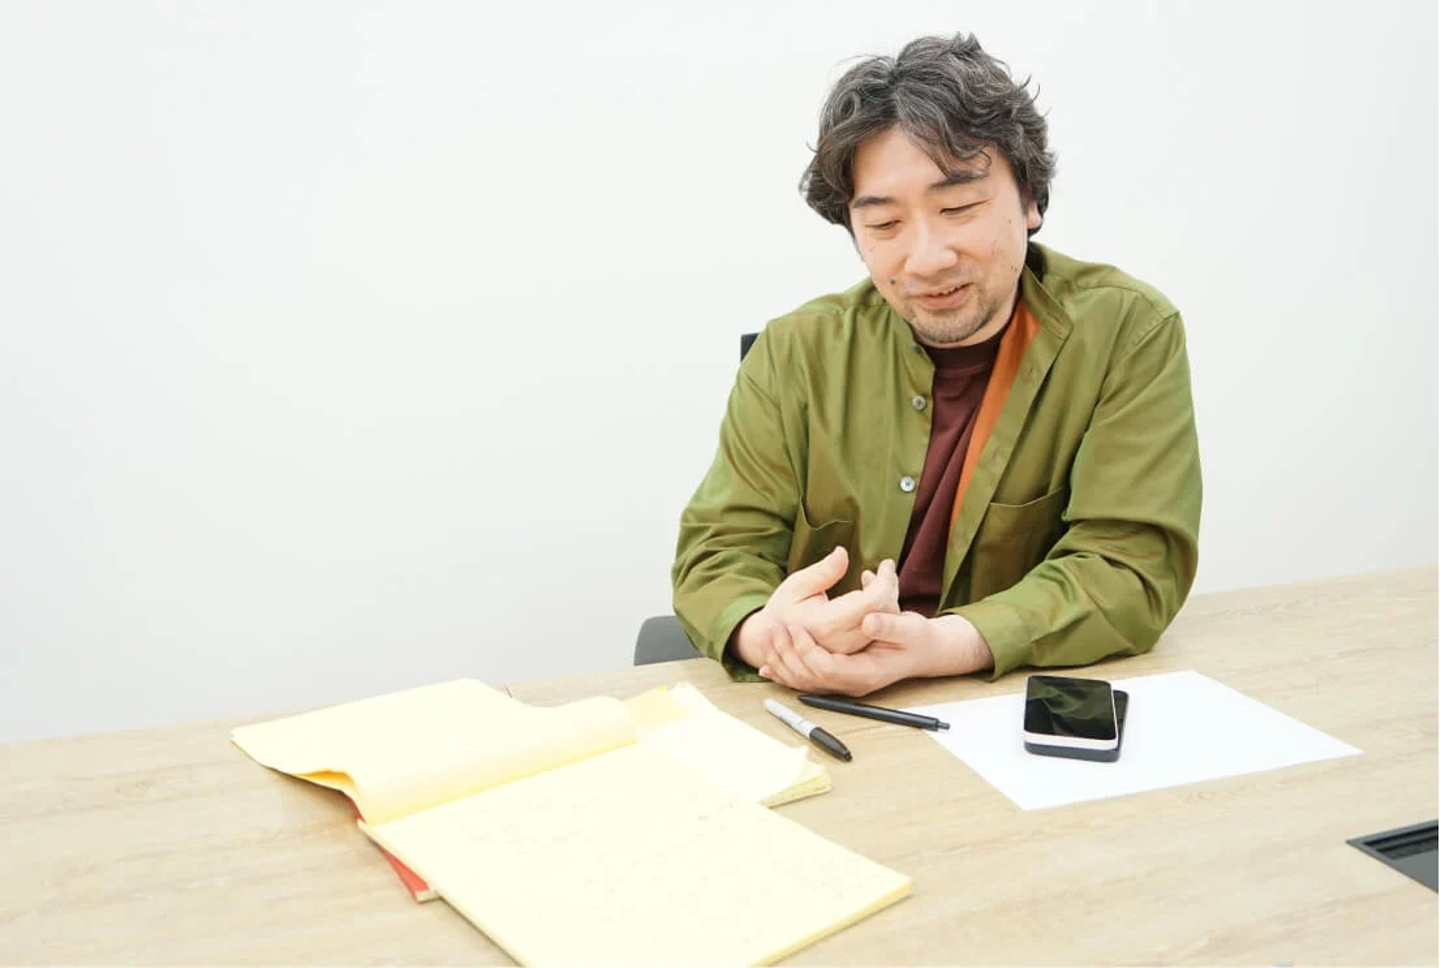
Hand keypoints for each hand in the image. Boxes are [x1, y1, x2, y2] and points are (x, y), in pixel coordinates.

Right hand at [731, 547, 898, 669]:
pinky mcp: (853, 655)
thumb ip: (822, 572)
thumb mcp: (797, 585)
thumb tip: (842, 553)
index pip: (871, 602)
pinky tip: (873, 594)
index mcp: (827, 624)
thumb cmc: (785, 607)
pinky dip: (881, 612)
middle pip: (883, 614)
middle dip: (890, 588)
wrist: (775, 640)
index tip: (887, 563)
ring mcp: (848, 652)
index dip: (885, 582)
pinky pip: (877, 632)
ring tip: (879, 579)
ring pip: (883, 625)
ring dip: (888, 600)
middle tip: (887, 568)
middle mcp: (841, 642)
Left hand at [754, 612, 994, 696]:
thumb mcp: (909, 628)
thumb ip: (888, 625)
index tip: (794, 626)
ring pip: (805, 682)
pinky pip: (807, 680)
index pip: (828, 668)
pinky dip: (787, 672)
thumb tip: (867, 621)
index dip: (808, 649)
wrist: (924, 652)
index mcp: (868, 673)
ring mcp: (845, 684)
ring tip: (766, 640)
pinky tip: (769, 666)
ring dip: (783, 663)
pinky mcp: (839, 677)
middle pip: (810, 677)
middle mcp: (853, 683)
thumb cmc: (918, 638)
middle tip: (772, 628)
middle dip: (788, 654)